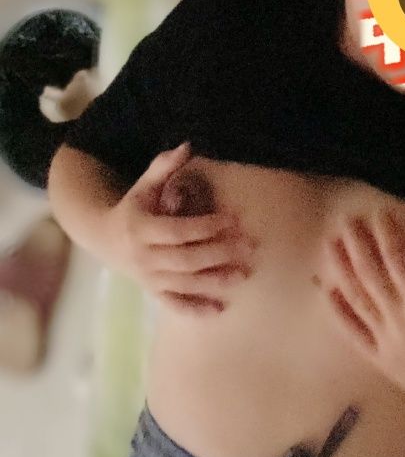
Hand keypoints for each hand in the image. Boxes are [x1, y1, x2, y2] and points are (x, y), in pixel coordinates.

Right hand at [104, 143, 256, 311]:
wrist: (105, 239)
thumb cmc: (134, 207)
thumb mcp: (144, 185)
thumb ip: (164, 167)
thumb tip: (187, 145)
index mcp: (139, 228)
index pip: (177, 231)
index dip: (205, 226)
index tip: (233, 219)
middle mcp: (142, 257)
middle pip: (185, 259)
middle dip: (218, 253)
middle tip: (248, 245)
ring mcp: (148, 278)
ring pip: (184, 284)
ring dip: (214, 281)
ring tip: (243, 275)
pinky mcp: (153, 293)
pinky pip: (174, 305)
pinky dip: (195, 310)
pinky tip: (220, 311)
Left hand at [322, 213, 404, 442]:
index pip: (400, 262)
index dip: (388, 235)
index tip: (379, 214)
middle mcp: (401, 324)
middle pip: (371, 277)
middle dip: (358, 246)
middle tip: (346, 220)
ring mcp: (388, 345)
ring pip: (357, 301)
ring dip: (342, 271)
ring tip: (329, 245)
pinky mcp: (382, 362)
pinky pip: (354, 334)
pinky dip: (339, 312)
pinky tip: (327, 292)